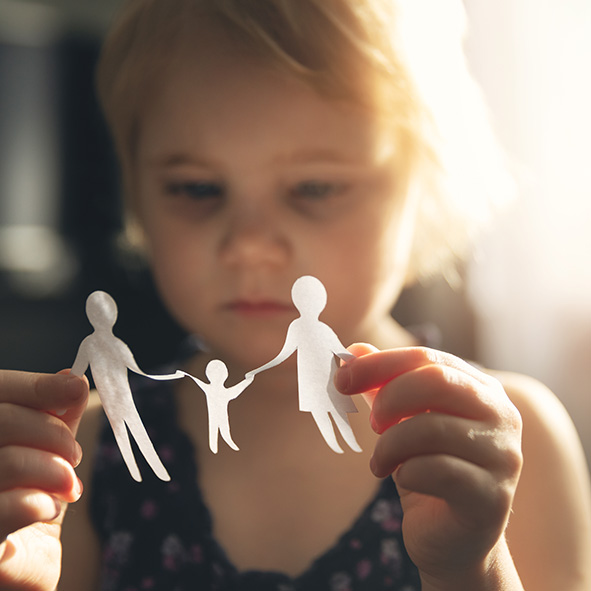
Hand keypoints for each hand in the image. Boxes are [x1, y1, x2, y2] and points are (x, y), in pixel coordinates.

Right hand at [0, 370, 87, 589]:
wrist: (22, 563)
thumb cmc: (30, 494)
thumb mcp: (47, 449)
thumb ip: (57, 415)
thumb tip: (74, 379)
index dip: (38, 386)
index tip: (76, 388)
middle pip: (5, 421)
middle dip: (54, 435)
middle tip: (75, 456)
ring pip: (9, 462)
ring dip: (55, 473)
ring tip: (67, 486)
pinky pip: (9, 507)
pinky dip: (42, 504)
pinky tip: (48, 509)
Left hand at [335, 345, 522, 585]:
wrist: (452, 538)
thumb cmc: (428, 470)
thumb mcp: (402, 421)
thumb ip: (383, 384)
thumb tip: (355, 351)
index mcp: (481, 388)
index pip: (427, 357)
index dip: (379, 363)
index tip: (342, 378)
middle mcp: (502, 415)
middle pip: (436, 380)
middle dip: (390, 398)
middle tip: (372, 423)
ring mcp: (503, 456)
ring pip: (432, 427)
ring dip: (390, 444)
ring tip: (380, 461)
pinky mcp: (493, 497)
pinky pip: (437, 470)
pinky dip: (406, 472)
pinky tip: (401, 480)